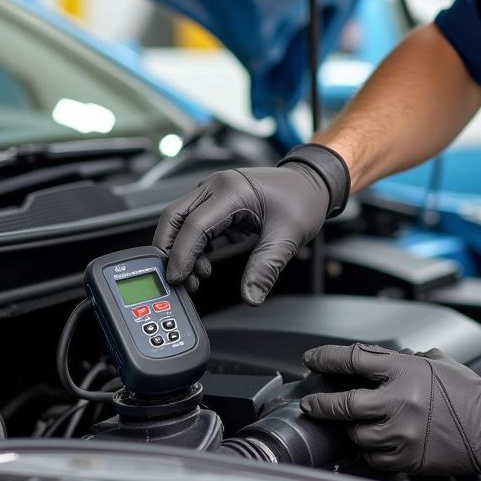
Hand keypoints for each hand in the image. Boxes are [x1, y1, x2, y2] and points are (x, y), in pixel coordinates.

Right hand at [152, 144, 348, 304]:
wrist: (311, 183)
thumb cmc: (302, 200)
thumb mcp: (287, 237)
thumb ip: (265, 268)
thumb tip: (250, 296)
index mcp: (232, 190)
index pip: (194, 224)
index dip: (182, 255)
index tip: (178, 279)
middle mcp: (216, 186)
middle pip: (174, 217)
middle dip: (169, 250)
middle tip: (177, 280)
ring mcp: (214, 191)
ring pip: (180, 221)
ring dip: (181, 250)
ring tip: (197, 278)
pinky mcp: (216, 202)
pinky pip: (193, 224)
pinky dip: (193, 246)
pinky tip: (203, 266)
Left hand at [300, 343, 480, 478]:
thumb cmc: (467, 393)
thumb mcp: (433, 361)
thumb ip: (399, 360)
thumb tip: (369, 360)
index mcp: (405, 372)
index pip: (353, 360)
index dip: (326, 358)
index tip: (312, 359)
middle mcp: (398, 402)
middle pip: (343, 403)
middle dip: (321, 402)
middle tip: (311, 401)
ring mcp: (400, 434)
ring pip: (355, 433)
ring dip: (351, 427)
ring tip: (357, 422)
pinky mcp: (405, 459)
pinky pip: (372, 456)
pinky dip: (370, 448)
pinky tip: (378, 440)